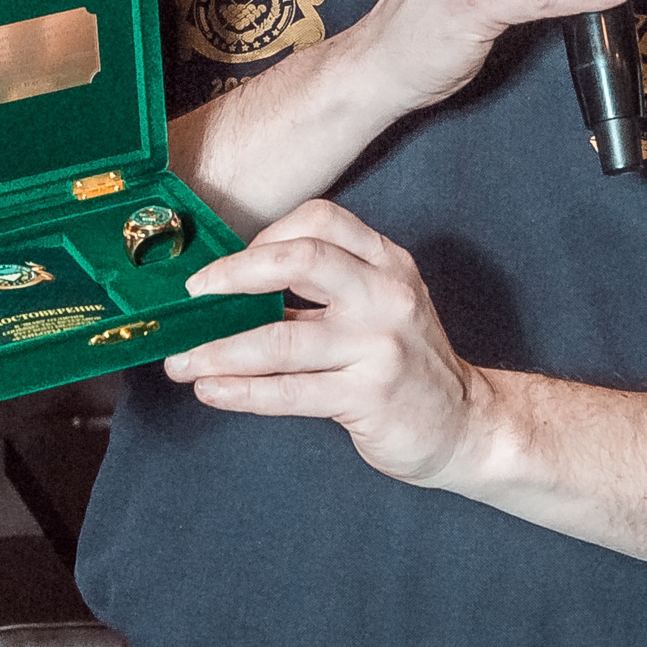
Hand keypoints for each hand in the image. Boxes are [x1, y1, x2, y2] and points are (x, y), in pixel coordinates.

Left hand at [161, 198, 487, 485]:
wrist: (464, 424)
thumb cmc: (405, 362)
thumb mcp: (379, 306)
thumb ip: (323, 289)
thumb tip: (229, 289)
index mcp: (387, 263)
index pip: (320, 222)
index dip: (263, 238)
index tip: (225, 269)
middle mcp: (387, 295)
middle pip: (301, 261)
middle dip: (233, 276)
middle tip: (192, 297)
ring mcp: (381, 345)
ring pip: (282, 338)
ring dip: (220, 350)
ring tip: (182, 362)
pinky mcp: (370, 396)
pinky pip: (290, 391)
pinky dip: (242, 391)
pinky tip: (212, 391)